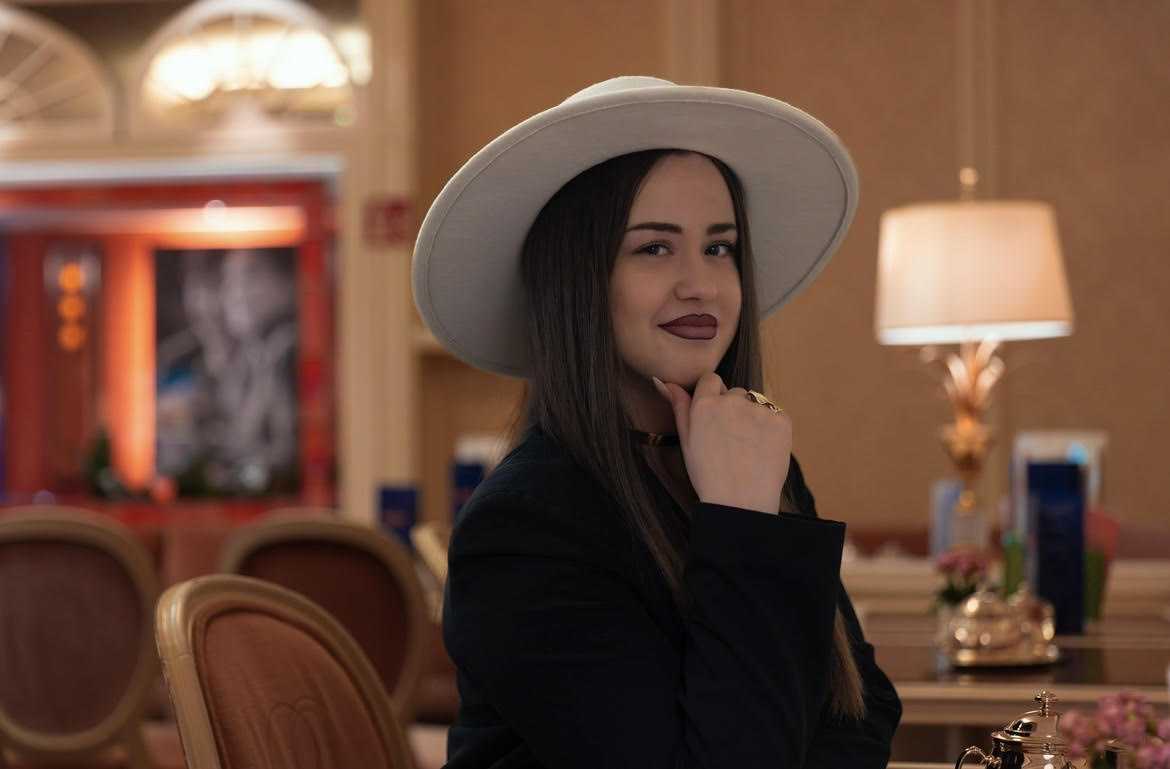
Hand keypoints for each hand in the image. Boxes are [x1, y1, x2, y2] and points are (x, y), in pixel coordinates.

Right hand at [654, 372, 790, 514]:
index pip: (710, 380)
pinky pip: (775, 415)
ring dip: (752, 417)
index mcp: (705, 405)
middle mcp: (732, 401)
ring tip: (747, 448)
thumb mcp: (687, 442)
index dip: (712, 397)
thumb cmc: (709, 476)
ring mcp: (759, 410)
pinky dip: (770, 428)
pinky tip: (762, 449)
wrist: (740, 503)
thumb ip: (679, 408)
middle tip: (730, 440)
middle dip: (732, 409)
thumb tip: (663, 381)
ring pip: (755, 403)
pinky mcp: (781, 421)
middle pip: (734, 393)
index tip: (714, 417)